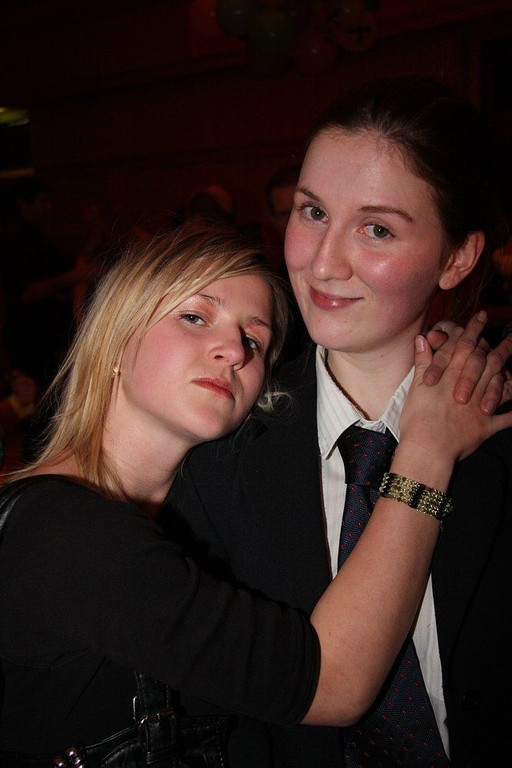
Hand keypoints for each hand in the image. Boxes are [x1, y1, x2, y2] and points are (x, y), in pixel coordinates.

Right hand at [400, 331, 511, 467]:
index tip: (482, 316)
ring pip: (501, 382)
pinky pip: (506, 418)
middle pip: (489, 360)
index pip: (465, 345)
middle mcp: (470, 385)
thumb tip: (422, 338)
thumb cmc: (417, 418)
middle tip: (511, 334)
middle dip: (501, 346)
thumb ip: (422, 362)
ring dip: (510, 371)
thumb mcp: (416, 387)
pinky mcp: (485, 425)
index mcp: (451, 374)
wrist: (427, 448)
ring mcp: (480, 405)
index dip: (474, 329)